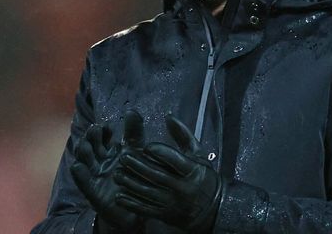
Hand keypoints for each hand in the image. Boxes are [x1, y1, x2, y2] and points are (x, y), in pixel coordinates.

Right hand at [70, 109, 145, 231]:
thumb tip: (132, 110)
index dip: (101, 131)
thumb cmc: (135, 177)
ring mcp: (95, 176)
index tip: (106, 126)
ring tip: (85, 145)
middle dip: (90, 137)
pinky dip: (80, 174)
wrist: (136, 207)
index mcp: (109, 151)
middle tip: (95, 130)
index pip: (101, 136)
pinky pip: (83, 182)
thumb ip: (134, 133)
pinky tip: (78, 167)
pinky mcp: (93, 192)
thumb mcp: (137, 153)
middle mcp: (100, 162)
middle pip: (90, 146)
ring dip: (82, 151)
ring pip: (83, 161)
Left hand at [115, 114, 222, 231]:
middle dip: (139, 166)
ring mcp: (173, 203)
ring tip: (117, 174)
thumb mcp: (199, 155)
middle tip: (124, 157)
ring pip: (148, 192)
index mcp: (193, 171)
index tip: (147, 146)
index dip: (161, 153)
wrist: (213, 209)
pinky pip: (146, 209)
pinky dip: (132, 203)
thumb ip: (183, 135)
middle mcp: (183, 187)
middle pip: (158, 175)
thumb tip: (168, 117)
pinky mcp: (166, 214)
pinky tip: (120, 196)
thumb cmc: (204, 177)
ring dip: (131, 183)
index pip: (175, 160)